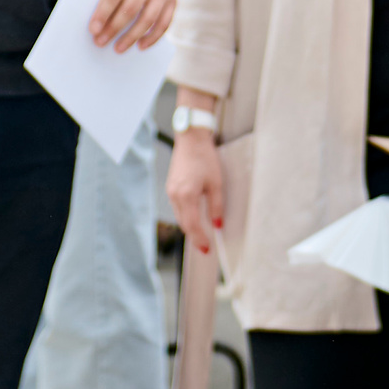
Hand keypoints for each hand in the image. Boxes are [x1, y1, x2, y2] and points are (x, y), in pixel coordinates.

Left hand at [93, 0, 175, 51]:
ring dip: (131, 37)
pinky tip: (140, 46)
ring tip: (118, 48)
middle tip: (100, 42)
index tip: (93, 30)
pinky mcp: (174, 0)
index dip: (103, 13)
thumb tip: (96, 19)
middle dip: (113, 29)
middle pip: (130, 9)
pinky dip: (153, 37)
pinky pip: (164, 23)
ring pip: (148, 19)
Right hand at [165, 128, 224, 254]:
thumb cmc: (205, 158)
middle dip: (194, 237)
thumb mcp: (216, 183)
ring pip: (179, 217)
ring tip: (201, 236)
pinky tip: (194, 219)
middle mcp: (175, 195)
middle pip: (184, 224)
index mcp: (187, 195)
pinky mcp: (170, 187)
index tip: (207, 249)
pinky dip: (186, 216)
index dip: (200, 239)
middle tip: (205, 247)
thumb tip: (217, 224)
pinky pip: (177, 208)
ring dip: (189, 227)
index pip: (192, 225)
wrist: (191, 139)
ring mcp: (171, 191)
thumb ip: (216, 206)